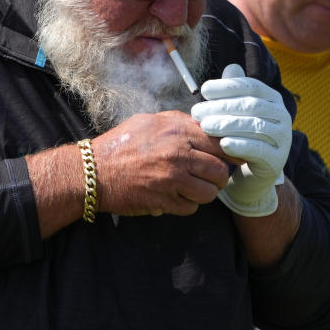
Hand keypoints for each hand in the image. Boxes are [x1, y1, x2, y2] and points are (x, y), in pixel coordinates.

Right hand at [91, 111, 230, 216]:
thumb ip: (179, 122)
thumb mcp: (149, 121)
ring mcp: (172, 180)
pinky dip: (188, 205)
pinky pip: (191, 208)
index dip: (232, 152)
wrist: (94, 172)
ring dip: (205, 193)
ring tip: (195, 188)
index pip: (220, 142)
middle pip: (220, 171)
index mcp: (177, 132)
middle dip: (220, 176)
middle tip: (213, 177)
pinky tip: (177, 197)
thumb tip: (204, 125)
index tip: (236, 158)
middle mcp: (178, 155)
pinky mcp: (164, 201)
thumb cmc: (121, 144)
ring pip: (209, 193)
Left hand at [191, 64, 291, 216]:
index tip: (203, 90)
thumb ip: (235, 92)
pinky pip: (259, 149)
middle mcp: (282, 115)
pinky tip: (223, 144)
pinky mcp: (277, 159)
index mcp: (272, 99)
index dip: (226, 86)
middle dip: (222, 107)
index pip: (250, 86)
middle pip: (251, 105)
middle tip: (197, 112)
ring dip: (227, 124)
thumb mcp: (237, 113)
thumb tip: (231, 67)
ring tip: (206, 126)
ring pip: (254, 126)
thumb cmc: (242, 138)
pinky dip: (240, 145)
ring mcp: (283, 138)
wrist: (253, 176)